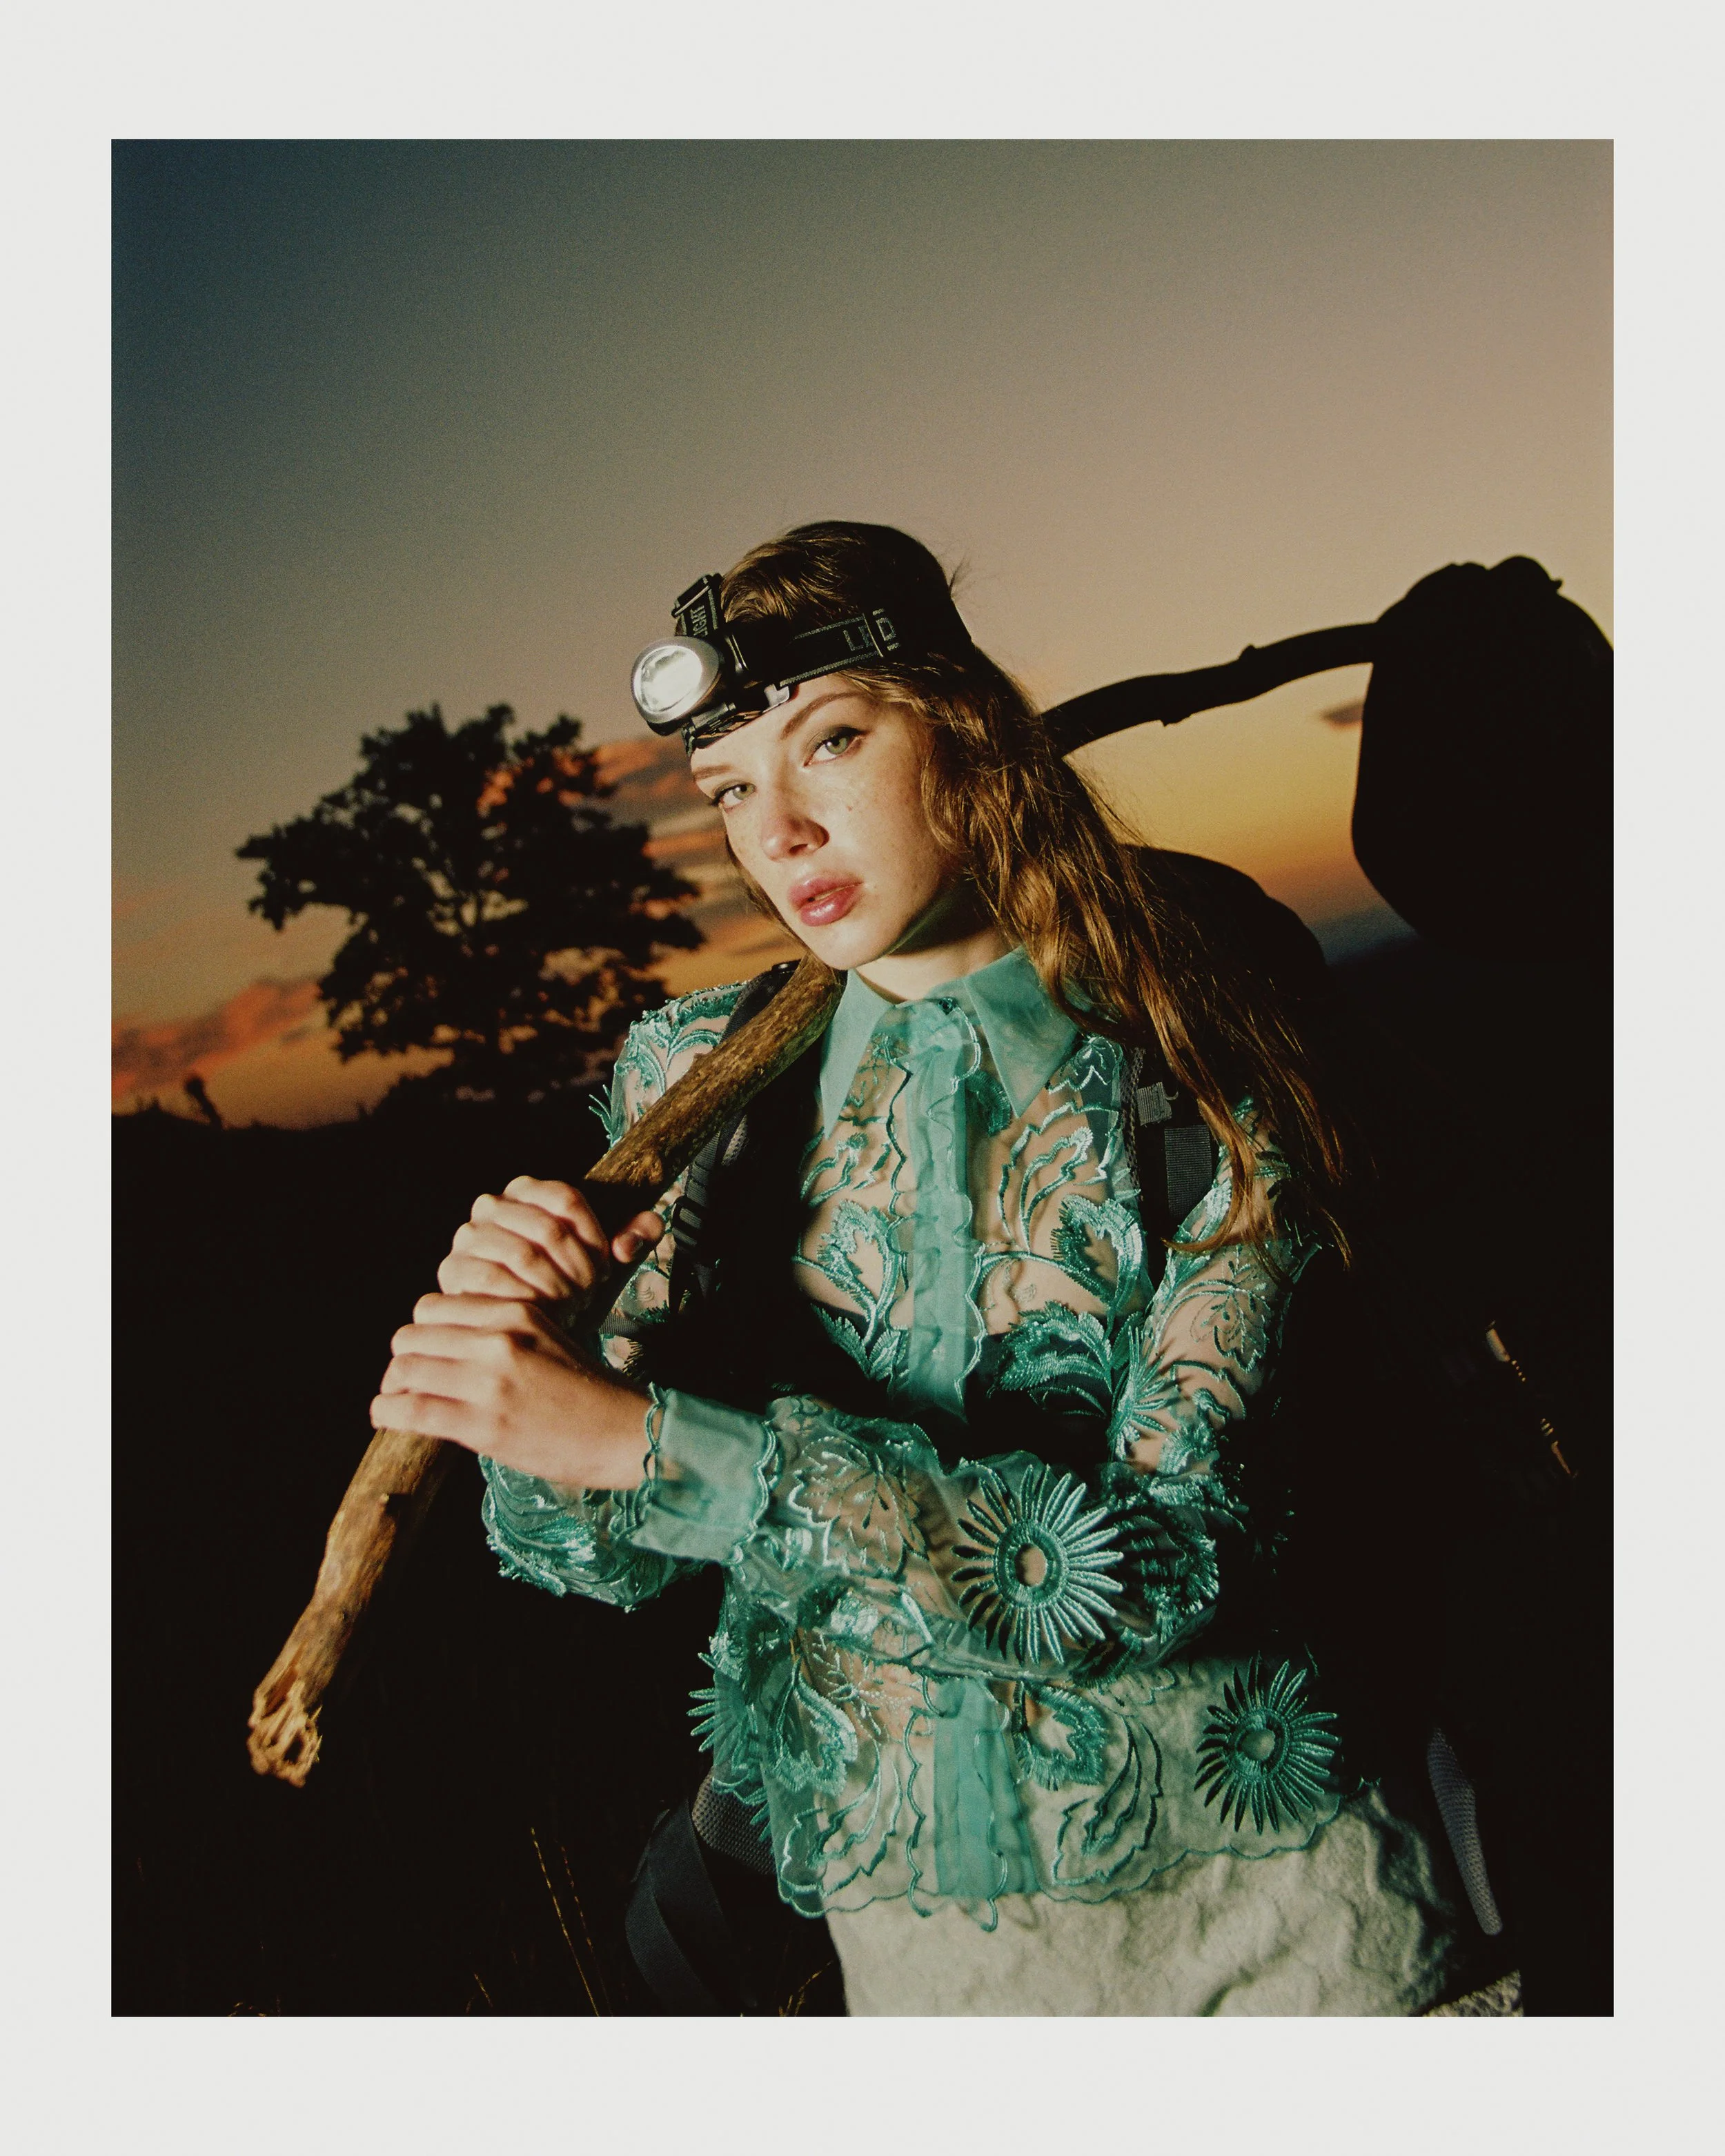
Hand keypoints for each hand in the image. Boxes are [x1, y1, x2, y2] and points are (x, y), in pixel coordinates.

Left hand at [371, 1292, 650, 1487]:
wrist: (624, 1433)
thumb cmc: (588, 1392)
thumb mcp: (548, 1339)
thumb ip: (501, 1332)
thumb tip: (447, 1342)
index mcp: (515, 1312)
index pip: (433, 1306)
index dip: (420, 1331)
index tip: (423, 1353)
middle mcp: (498, 1340)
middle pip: (411, 1334)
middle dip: (401, 1359)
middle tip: (404, 1381)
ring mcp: (489, 1381)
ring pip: (404, 1369)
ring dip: (391, 1387)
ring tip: (394, 1401)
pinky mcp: (483, 1423)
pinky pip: (411, 1410)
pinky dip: (387, 1413)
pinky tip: (387, 1418)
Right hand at [436, 1176, 664, 1307]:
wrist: (525, 1324)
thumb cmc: (567, 1286)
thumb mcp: (604, 1261)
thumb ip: (633, 1237)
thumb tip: (650, 1224)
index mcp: (526, 1190)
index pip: (567, 1198)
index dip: (593, 1235)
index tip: (606, 1264)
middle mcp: (490, 1206)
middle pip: (548, 1229)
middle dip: (577, 1267)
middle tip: (589, 1294)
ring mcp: (468, 1238)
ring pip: (524, 1255)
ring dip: (556, 1286)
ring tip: (570, 1306)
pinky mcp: (454, 1271)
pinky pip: (496, 1281)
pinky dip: (527, 1300)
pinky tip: (542, 1314)